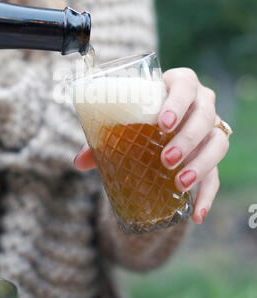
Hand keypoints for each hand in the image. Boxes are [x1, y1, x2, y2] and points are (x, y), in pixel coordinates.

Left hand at [74, 68, 229, 224]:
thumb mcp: (125, 119)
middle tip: (166, 159)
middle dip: (187, 139)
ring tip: (180, 183)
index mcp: (179, 84)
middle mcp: (202, 103)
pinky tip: (197, 213)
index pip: (186, 85)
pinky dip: (208, 194)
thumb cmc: (141, 115)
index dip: (178, 102)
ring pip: (218, 142)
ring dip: (201, 164)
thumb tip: (79, 162)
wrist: (159, 122)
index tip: (163, 123)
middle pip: (205, 116)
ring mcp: (211, 128)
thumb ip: (103, 137)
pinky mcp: (212, 154)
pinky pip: (217, 173)